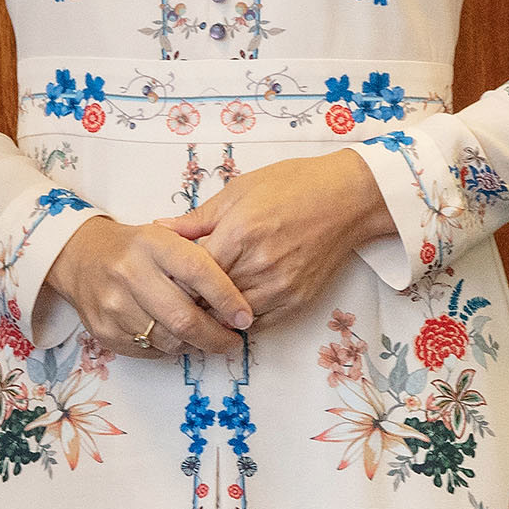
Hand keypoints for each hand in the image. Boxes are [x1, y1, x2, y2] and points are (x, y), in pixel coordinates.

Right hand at [53, 212, 254, 358]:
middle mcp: (130, 273)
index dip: (226, 298)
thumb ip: (199, 259)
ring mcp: (114, 305)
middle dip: (216, 336)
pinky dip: (170, 349)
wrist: (80, 257)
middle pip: (184, 317)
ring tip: (206, 338)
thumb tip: (236, 298)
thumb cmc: (135, 248)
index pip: (198, 271)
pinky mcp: (105, 332)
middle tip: (233, 340)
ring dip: (195, 344)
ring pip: (169, 340)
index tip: (244, 316)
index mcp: (152, 244)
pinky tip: (177, 337)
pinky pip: (150, 351)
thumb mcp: (165, 236)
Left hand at [165, 152, 397, 335]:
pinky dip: (242, 319)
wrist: (347, 198)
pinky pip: (260, 323)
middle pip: (209, 299)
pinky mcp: (298, 300)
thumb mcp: (239, 190)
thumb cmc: (292, 185)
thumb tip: (160, 228)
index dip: (175, 279)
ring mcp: (280, 286)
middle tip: (176, 299)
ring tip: (202, 307)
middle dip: (191, 300)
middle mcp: (258, 265)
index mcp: (238, 234)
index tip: (164, 280)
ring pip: (232, 317)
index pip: (192, 274)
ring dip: (216, 314)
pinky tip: (233, 309)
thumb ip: (198, 217)